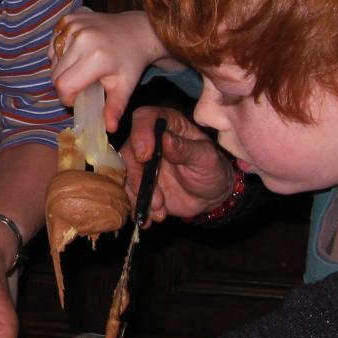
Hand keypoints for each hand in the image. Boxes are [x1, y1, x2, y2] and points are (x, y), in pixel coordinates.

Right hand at [50, 10, 172, 132]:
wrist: (138, 30)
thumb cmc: (131, 62)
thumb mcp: (125, 86)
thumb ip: (114, 108)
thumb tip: (108, 129)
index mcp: (95, 57)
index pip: (64, 85)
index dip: (67, 97)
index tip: (78, 98)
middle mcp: (81, 38)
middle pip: (55, 73)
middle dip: (64, 85)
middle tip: (81, 84)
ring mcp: (74, 25)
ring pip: (52, 59)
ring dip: (62, 68)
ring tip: (81, 67)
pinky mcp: (70, 17)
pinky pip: (53, 42)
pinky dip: (60, 51)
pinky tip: (77, 52)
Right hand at [121, 106, 235, 222]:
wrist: (210, 196)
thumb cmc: (211, 169)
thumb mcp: (206, 159)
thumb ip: (186, 149)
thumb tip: (166, 139)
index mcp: (166, 125)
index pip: (144, 118)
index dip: (140, 134)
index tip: (145, 157)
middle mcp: (148, 140)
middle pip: (129, 150)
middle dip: (139, 178)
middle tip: (157, 198)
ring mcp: (140, 163)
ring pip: (125, 175)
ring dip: (139, 196)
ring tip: (159, 211)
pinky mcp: (137, 183)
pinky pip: (128, 194)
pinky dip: (137, 209)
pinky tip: (149, 220)